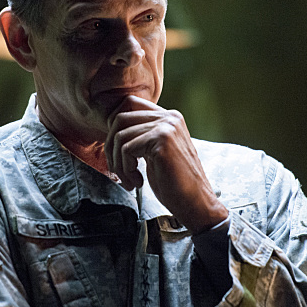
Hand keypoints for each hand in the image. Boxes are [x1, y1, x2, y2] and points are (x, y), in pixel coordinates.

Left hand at [105, 95, 227, 233]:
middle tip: (118, 169)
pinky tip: (137, 182)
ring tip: (130, 180)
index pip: (130, 103)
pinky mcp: (162, 141)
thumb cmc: (174, 182)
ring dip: (118, 163)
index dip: (115, 126)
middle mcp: (169, 117)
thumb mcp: (155, 152)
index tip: (116, 151)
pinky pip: (126, 150)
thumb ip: (141, 136)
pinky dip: (125, 169)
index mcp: (169, 117)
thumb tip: (112, 129)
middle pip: (120, 118)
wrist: (195, 202)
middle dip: (110, 146)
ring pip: (120, 136)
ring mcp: (166, 127)